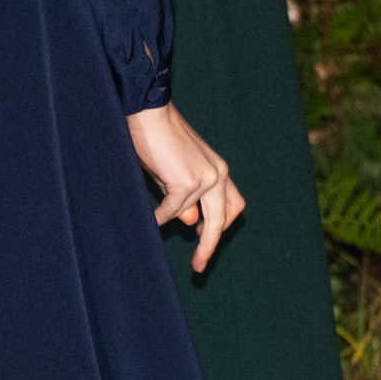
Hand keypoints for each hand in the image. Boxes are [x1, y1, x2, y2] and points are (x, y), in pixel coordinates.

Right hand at [127, 103, 242, 273]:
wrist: (149, 113)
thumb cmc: (158, 137)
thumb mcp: (175, 171)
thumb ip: (186, 196)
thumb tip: (189, 223)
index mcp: (219, 169)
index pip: (231, 205)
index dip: (220, 224)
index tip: (201, 236)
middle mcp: (219, 174)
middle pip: (223, 219)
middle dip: (210, 245)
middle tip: (198, 266)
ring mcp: (206, 179)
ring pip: (189, 214)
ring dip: (170, 216)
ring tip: (153, 216)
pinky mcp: (187, 183)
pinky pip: (172, 210)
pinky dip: (160, 216)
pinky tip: (149, 218)